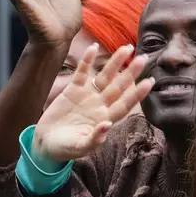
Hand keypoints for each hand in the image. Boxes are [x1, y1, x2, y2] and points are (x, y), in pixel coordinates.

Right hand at [34, 44, 153, 161]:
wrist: (46, 143)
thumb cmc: (66, 149)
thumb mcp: (80, 147)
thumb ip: (94, 139)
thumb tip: (107, 125)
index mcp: (106, 119)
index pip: (125, 104)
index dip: (137, 94)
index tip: (149, 82)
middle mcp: (100, 105)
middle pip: (119, 86)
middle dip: (131, 73)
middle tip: (144, 58)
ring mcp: (88, 96)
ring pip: (105, 76)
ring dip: (115, 62)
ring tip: (127, 48)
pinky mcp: (73, 90)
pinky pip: (82, 73)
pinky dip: (87, 61)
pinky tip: (93, 47)